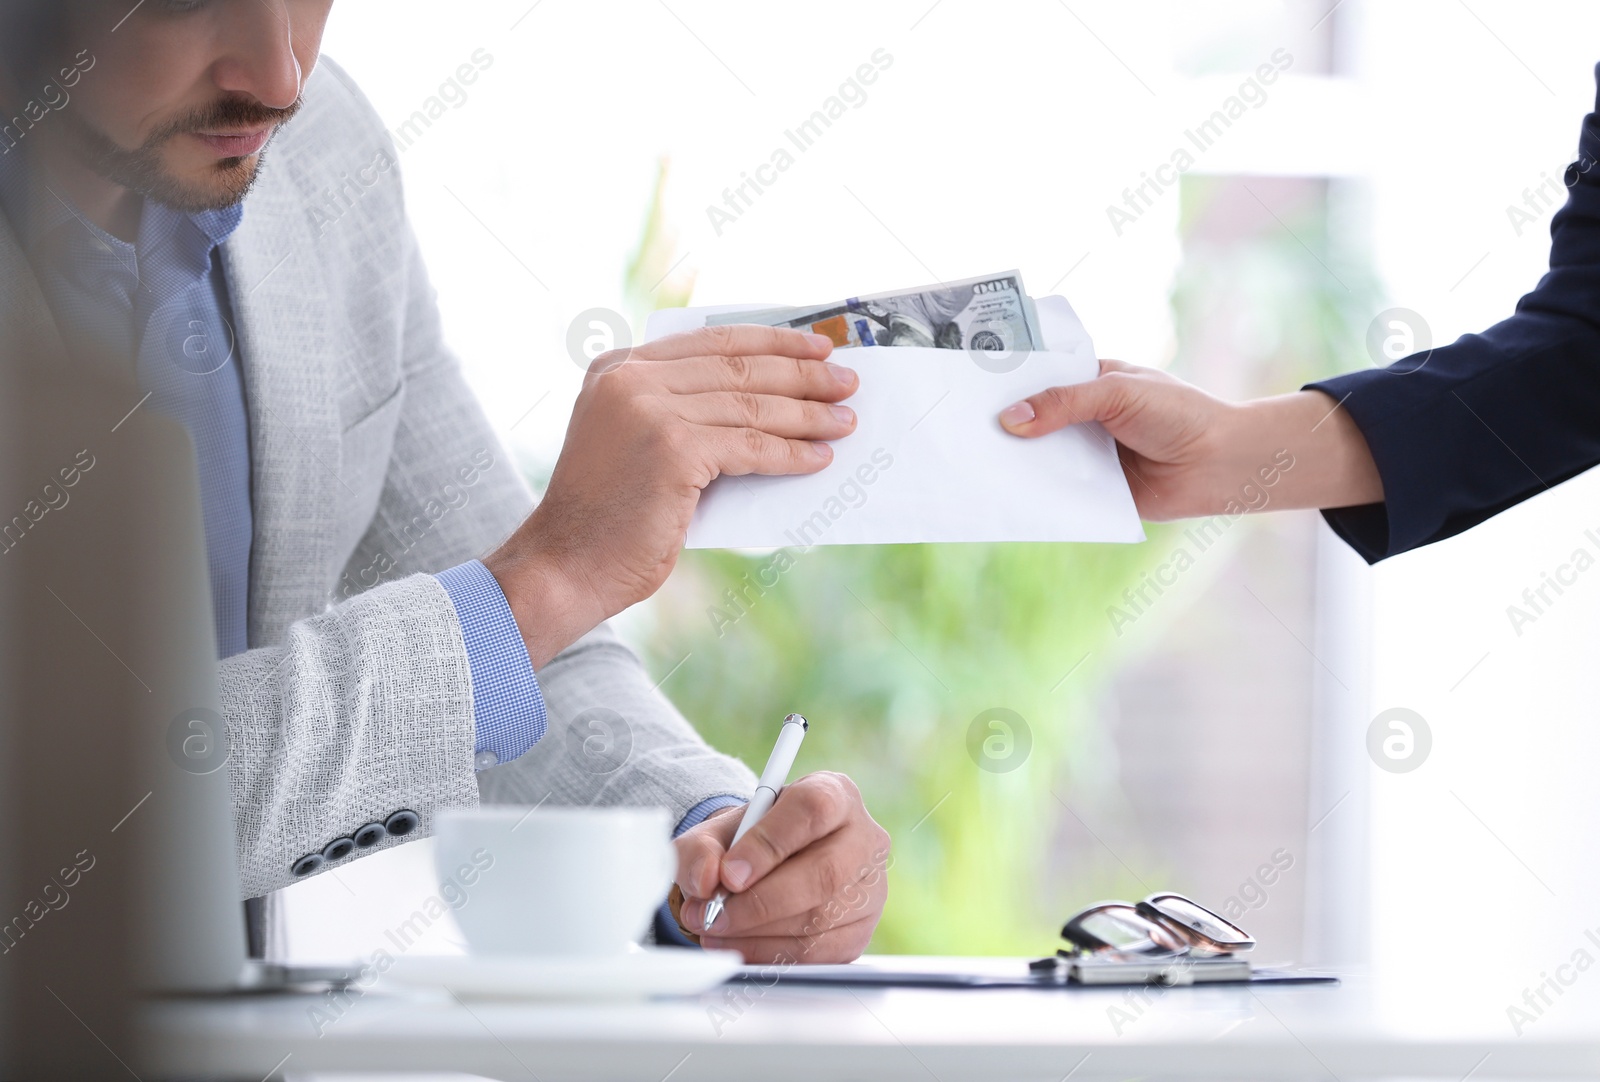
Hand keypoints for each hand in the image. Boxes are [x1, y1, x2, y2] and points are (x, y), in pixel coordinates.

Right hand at [485, 325, 857, 666]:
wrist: (564, 565)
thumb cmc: (606, 517)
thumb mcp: (633, 443)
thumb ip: (678, 412)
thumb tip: (764, 405)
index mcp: (618, 367)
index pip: (711, 341)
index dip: (771, 342)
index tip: (814, 349)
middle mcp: (630, 379)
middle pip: (738, 367)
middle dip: (801, 374)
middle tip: (847, 382)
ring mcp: (650, 410)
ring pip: (751, 405)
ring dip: (808, 414)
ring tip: (845, 421)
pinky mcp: (673, 449)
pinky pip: (750, 446)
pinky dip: (791, 453)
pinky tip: (819, 459)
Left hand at [673, 772, 890, 963]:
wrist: (768, 866)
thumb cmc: (749, 842)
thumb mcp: (717, 832)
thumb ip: (701, 848)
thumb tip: (706, 879)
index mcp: (834, 794)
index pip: (812, 810)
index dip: (769, 844)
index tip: (728, 873)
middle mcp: (864, 838)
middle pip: (825, 873)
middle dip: (761, 902)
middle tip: (714, 913)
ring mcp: (869, 889)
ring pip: (819, 920)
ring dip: (757, 933)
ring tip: (714, 928)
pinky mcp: (860, 932)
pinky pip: (817, 953)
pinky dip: (770, 955)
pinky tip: (738, 945)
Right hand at [997, 359, 1382, 520]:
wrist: (1220, 463)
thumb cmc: (1177, 413)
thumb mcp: (1116, 392)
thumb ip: (1063, 404)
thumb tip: (1008, 420)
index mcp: (1088, 382)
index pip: (1037, 377)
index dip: (1004, 382)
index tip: (965, 386)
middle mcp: (1082, 419)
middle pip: (1030, 421)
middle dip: (1000, 426)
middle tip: (957, 428)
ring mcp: (1085, 456)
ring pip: (1039, 458)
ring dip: (1013, 462)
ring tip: (970, 463)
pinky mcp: (1092, 493)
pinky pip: (1056, 493)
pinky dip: (1034, 495)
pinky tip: (1003, 496)